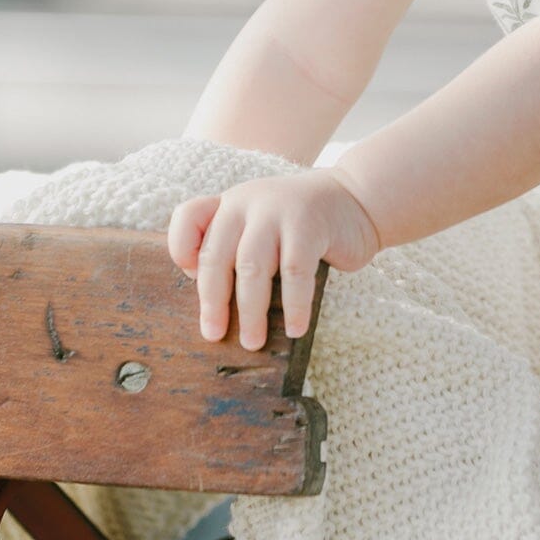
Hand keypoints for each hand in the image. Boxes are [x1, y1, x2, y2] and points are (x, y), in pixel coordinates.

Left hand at [167, 168, 380, 346]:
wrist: (357, 198)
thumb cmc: (304, 224)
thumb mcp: (263, 225)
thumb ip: (237, 248)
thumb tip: (214, 306)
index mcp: (231, 204)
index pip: (188, 216)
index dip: (182, 248)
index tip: (191, 278)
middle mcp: (248, 202)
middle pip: (217, 254)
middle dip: (214, 300)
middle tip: (215, 334)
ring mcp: (279, 210)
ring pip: (252, 267)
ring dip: (251, 311)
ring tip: (253, 342)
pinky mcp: (310, 225)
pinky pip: (294, 273)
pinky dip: (293, 306)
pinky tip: (295, 328)